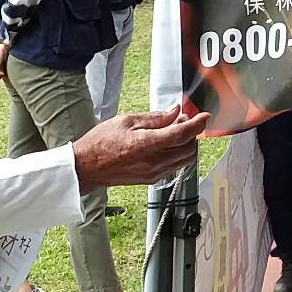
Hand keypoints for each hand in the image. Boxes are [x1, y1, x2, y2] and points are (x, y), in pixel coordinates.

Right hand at [72, 106, 210, 191]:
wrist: (87, 168)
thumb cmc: (100, 143)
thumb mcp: (127, 121)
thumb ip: (154, 118)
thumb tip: (173, 112)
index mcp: (147, 145)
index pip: (182, 135)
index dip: (197, 124)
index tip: (204, 116)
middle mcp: (154, 162)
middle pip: (188, 148)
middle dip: (192, 133)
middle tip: (183, 119)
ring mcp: (154, 173)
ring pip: (184, 159)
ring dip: (187, 144)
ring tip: (175, 130)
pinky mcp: (152, 179)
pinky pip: (174, 166)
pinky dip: (178, 154)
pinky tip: (168, 144)